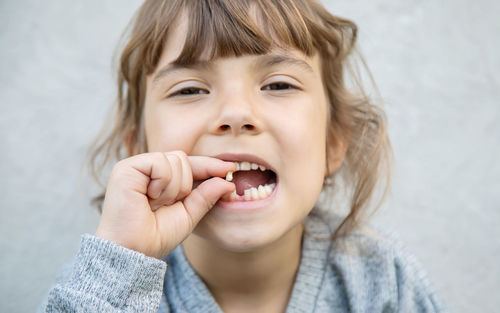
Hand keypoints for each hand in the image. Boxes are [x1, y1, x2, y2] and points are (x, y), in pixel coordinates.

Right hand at [95, 151, 234, 258]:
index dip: (209, 166)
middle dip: (184, 185)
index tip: (231, 169)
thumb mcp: (189, 215)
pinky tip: (148, 198)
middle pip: (183, 158)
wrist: (134, 251)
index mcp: (159, 179)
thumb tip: (228, 181)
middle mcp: (146, 170)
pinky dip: (162, 183)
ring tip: (155, 204)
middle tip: (166, 205)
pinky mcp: (126, 168)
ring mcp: (135, 167)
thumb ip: (206, 196)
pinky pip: (160, 162)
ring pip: (175, 159)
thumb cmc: (156, 236)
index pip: (188, 164)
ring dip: (173, 188)